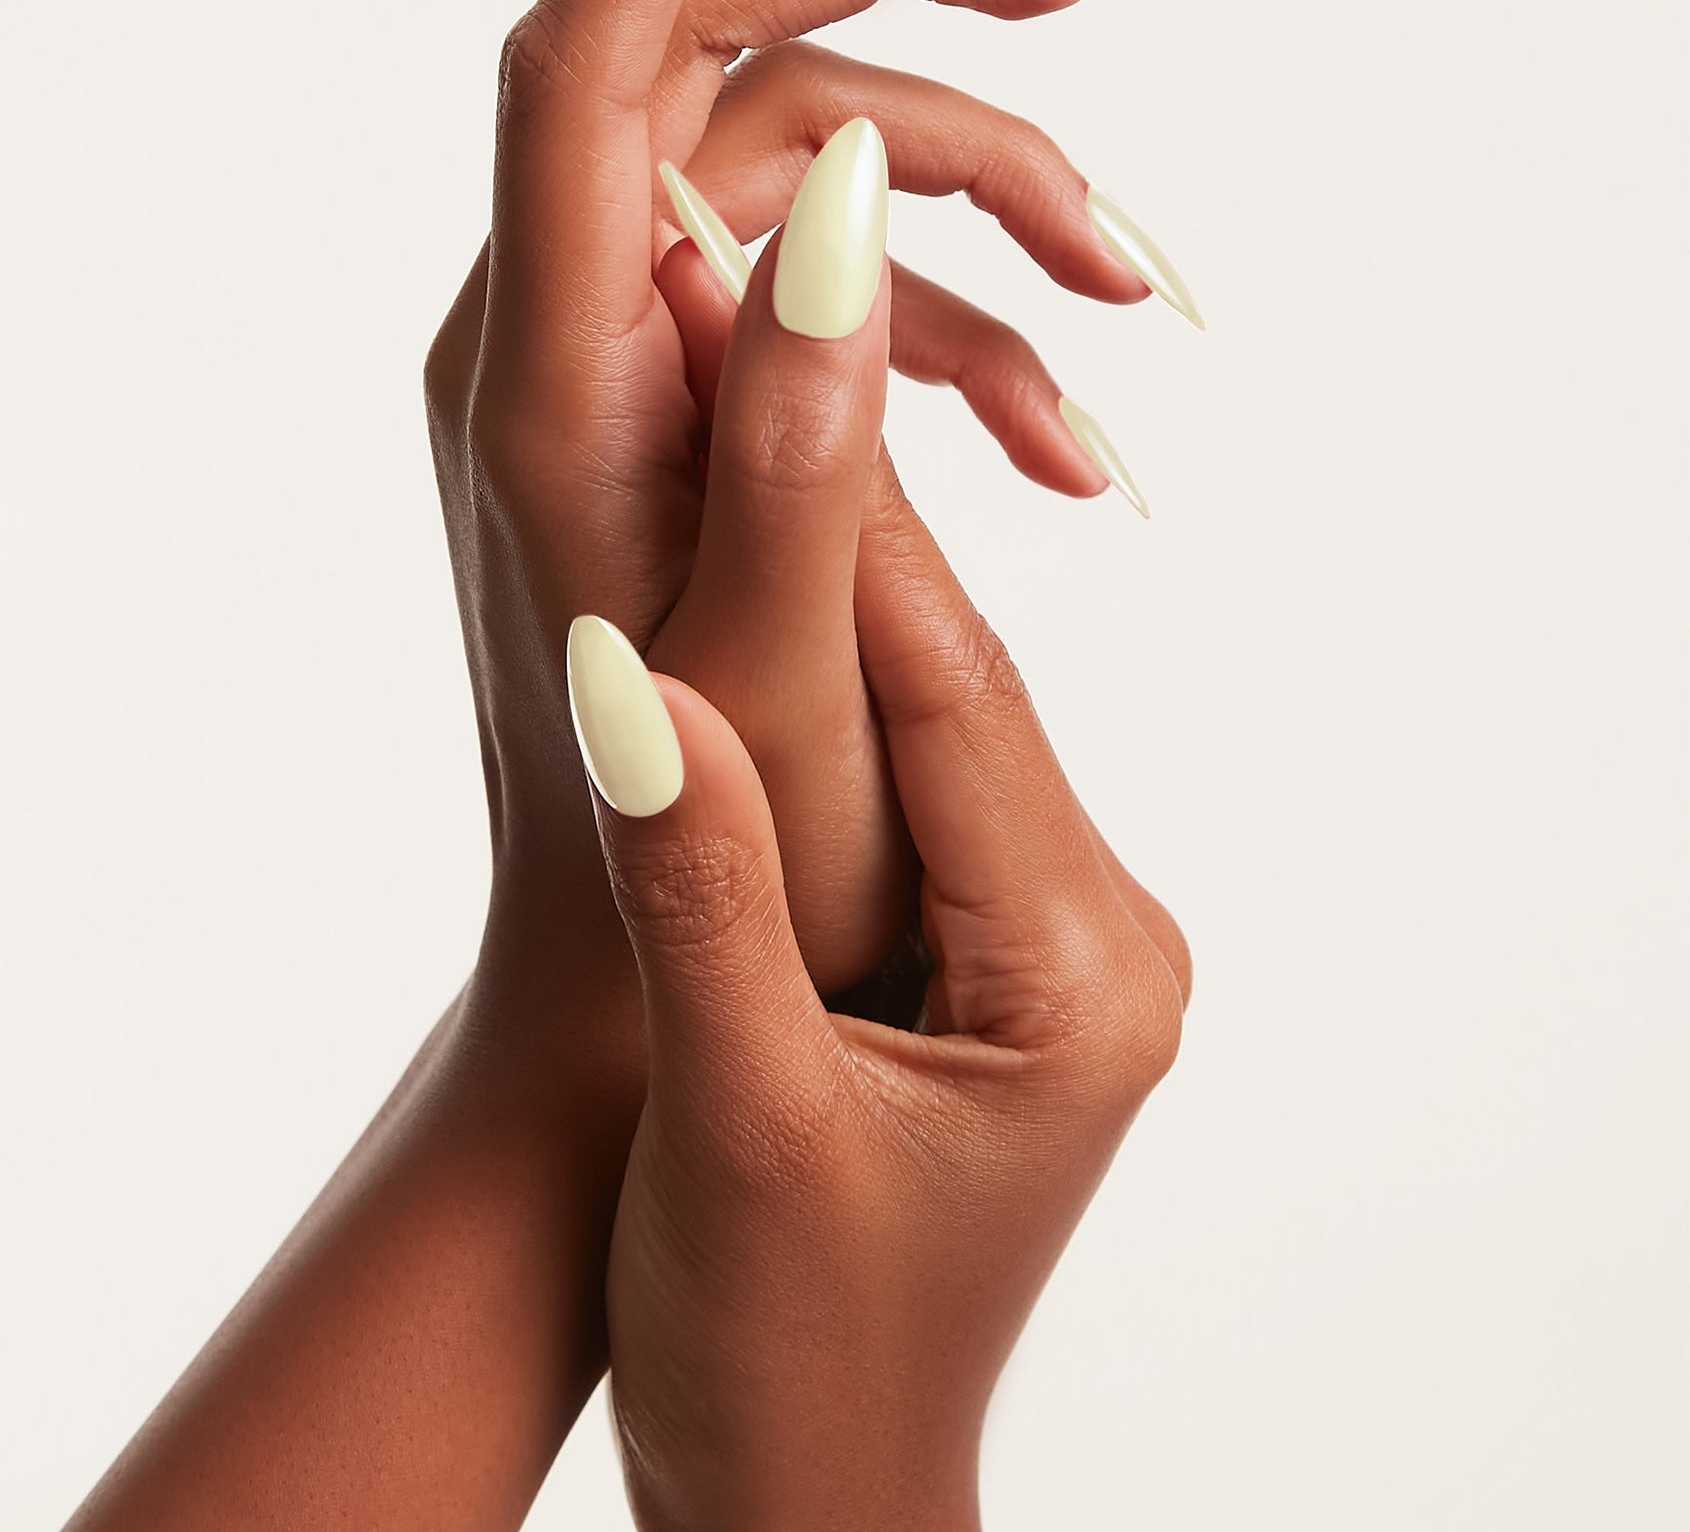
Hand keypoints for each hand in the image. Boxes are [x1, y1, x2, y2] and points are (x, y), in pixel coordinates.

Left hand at [429, 0, 1168, 1017]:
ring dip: (980, 225)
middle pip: (716, 78)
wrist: (632, 981)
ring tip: (1141, 317)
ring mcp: (614, 373)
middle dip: (910, 18)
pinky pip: (812, 310)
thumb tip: (860, 165)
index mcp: (557, 382)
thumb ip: (809, 412)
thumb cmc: (705, 862)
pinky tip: (1073, 442)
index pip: (581, 60)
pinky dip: (943, 343)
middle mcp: (559, 341)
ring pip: (799, 193)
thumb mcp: (789, 651)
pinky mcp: (675, 416)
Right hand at [565, 196, 1188, 1529]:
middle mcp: (1081, 924)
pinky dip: (801, 677)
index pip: (941, 685)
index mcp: (1076, 964)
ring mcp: (1028, 931)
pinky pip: (883, 775)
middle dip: (828, 498)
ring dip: (808, 566)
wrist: (813, 1497)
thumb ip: (704, 893)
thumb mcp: (743, 1125)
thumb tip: (631, 670)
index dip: (837, 506)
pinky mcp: (964, 948)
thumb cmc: (789, 1356)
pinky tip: (729, 579)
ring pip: (908, 709)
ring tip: (719, 387)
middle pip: (940, 673)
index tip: (747, 335)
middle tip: (730, 301)